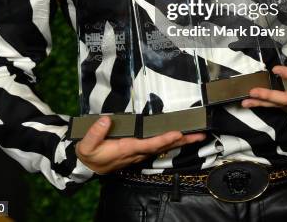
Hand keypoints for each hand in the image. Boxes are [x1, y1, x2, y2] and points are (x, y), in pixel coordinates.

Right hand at [75, 116, 205, 174]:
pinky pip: (158, 146)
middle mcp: (137, 152)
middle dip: (182, 141)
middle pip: (163, 147)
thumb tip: (106, 119)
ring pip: (163, 147)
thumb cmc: (89, 154)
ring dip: (181, 141)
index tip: (178, 133)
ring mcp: (139, 152)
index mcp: (127, 149)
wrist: (88, 166)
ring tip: (196, 134)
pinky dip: (171, 141)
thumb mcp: (87, 145)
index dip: (164, 139)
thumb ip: (96, 133)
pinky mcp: (139, 149)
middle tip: (200, 135)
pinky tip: (181, 137)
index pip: (149, 145)